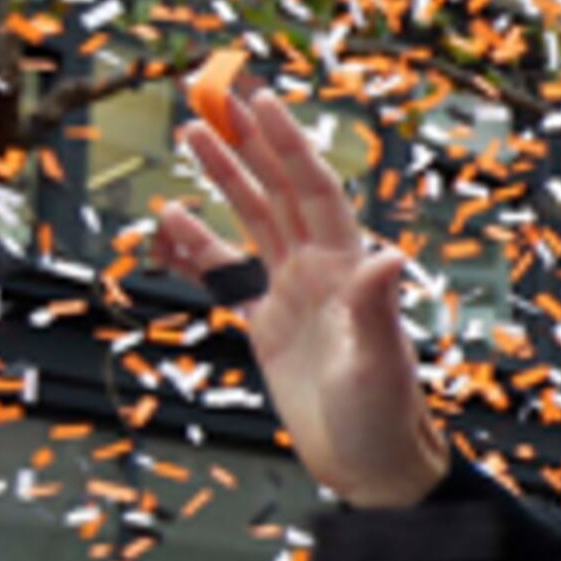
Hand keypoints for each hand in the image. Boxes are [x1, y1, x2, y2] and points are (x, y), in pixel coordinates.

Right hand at [149, 79, 448, 508]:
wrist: (371, 465)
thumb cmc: (385, 414)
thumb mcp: (379, 360)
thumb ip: (375, 307)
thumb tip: (388, 255)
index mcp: (348, 267)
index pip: (314, 188)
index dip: (288, 144)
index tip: (261, 100)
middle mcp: (320, 270)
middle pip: (278, 190)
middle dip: (249, 142)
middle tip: (213, 96)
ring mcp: (292, 295)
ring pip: (251, 221)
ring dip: (224, 179)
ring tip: (190, 134)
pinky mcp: (268, 326)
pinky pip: (227, 275)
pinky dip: (199, 247)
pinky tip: (171, 221)